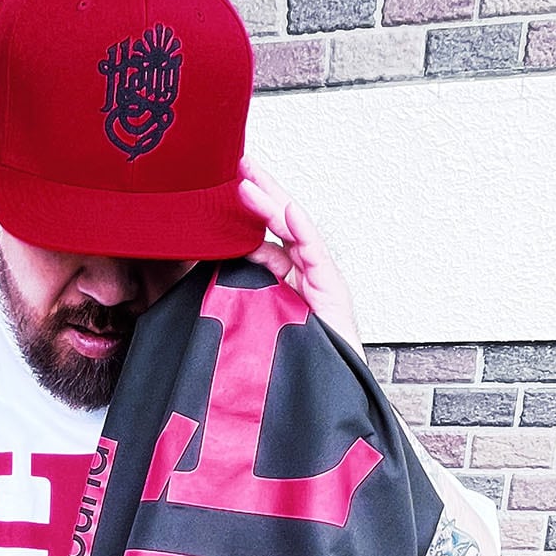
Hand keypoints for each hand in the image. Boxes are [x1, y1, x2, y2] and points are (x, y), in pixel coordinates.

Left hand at [235, 156, 360, 352]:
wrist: (322, 393)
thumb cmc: (290, 365)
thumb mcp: (255, 321)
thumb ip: (243, 293)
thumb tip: (223, 265)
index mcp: (285, 280)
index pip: (265, 236)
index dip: (246, 212)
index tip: (223, 188)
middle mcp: (304, 275)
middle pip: (282, 225)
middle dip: (261, 192)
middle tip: (238, 163)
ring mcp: (320, 281)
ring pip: (296, 233)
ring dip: (272, 204)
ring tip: (247, 182)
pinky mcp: (333, 292)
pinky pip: (317, 256)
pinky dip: (303, 232)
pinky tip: (289, 211)